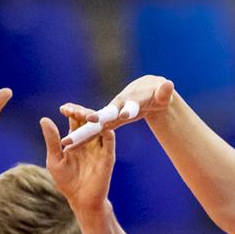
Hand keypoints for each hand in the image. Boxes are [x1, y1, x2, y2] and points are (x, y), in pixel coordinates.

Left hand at [41, 112, 114, 215]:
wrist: (81, 200)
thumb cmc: (67, 181)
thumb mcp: (55, 160)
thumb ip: (52, 140)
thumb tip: (44, 119)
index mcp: (77, 139)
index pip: (76, 119)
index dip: (71, 110)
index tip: (63, 109)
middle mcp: (90, 140)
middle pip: (89, 119)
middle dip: (82, 112)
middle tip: (74, 110)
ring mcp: (100, 147)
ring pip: (101, 127)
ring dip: (95, 119)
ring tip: (87, 116)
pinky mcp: (108, 157)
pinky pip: (110, 141)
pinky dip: (107, 133)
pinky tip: (103, 127)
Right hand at [59, 75, 175, 150]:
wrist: (144, 91)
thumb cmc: (157, 92)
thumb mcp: (163, 93)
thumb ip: (164, 91)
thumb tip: (168, 85)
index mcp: (133, 98)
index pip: (130, 104)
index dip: (127, 109)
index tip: (124, 114)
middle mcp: (117, 105)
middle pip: (104, 114)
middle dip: (92, 120)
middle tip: (81, 129)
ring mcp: (111, 113)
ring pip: (95, 125)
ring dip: (81, 133)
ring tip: (67, 144)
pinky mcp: (109, 121)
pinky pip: (95, 131)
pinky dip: (82, 137)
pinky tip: (70, 148)